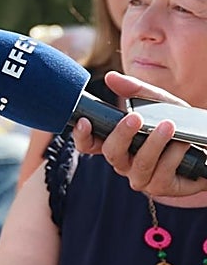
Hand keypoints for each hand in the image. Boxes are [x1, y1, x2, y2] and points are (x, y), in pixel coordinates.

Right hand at [70, 72, 206, 198]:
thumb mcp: (159, 102)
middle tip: (135, 118)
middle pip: (112, 153)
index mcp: (117, 143)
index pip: (89, 145)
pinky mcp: (162, 187)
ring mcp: (142, 177)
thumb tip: (111, 77)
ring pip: (139, 165)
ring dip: (153, 144)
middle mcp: (124, 163)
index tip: (84, 121)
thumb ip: (135, 90)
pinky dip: (173, 156)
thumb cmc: (180, 123)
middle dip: (122, 135)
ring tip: (169, 125)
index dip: (82, 136)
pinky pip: (162, 174)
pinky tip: (184, 143)